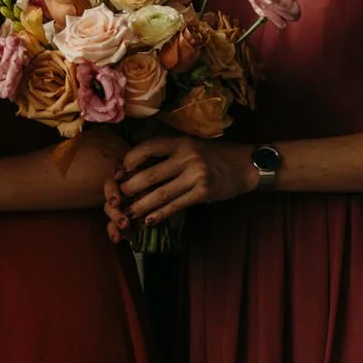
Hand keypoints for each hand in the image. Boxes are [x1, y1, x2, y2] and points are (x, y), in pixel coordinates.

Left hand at [108, 134, 259, 236]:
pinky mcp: (204, 192)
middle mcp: (187, 156)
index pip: (148, 147)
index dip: (130, 160)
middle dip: (129, 188)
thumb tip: (138, 167)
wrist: (246, 165)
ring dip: (141, 206)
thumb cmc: (215, 156)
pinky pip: (176, 205)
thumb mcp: (192, 145)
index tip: (119, 171)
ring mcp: (196, 175)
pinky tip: (149, 220)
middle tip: (117, 198)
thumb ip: (169, 154)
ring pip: (161, 194)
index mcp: (181, 142)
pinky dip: (160, 214)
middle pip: (150, 175)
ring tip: (127, 214)